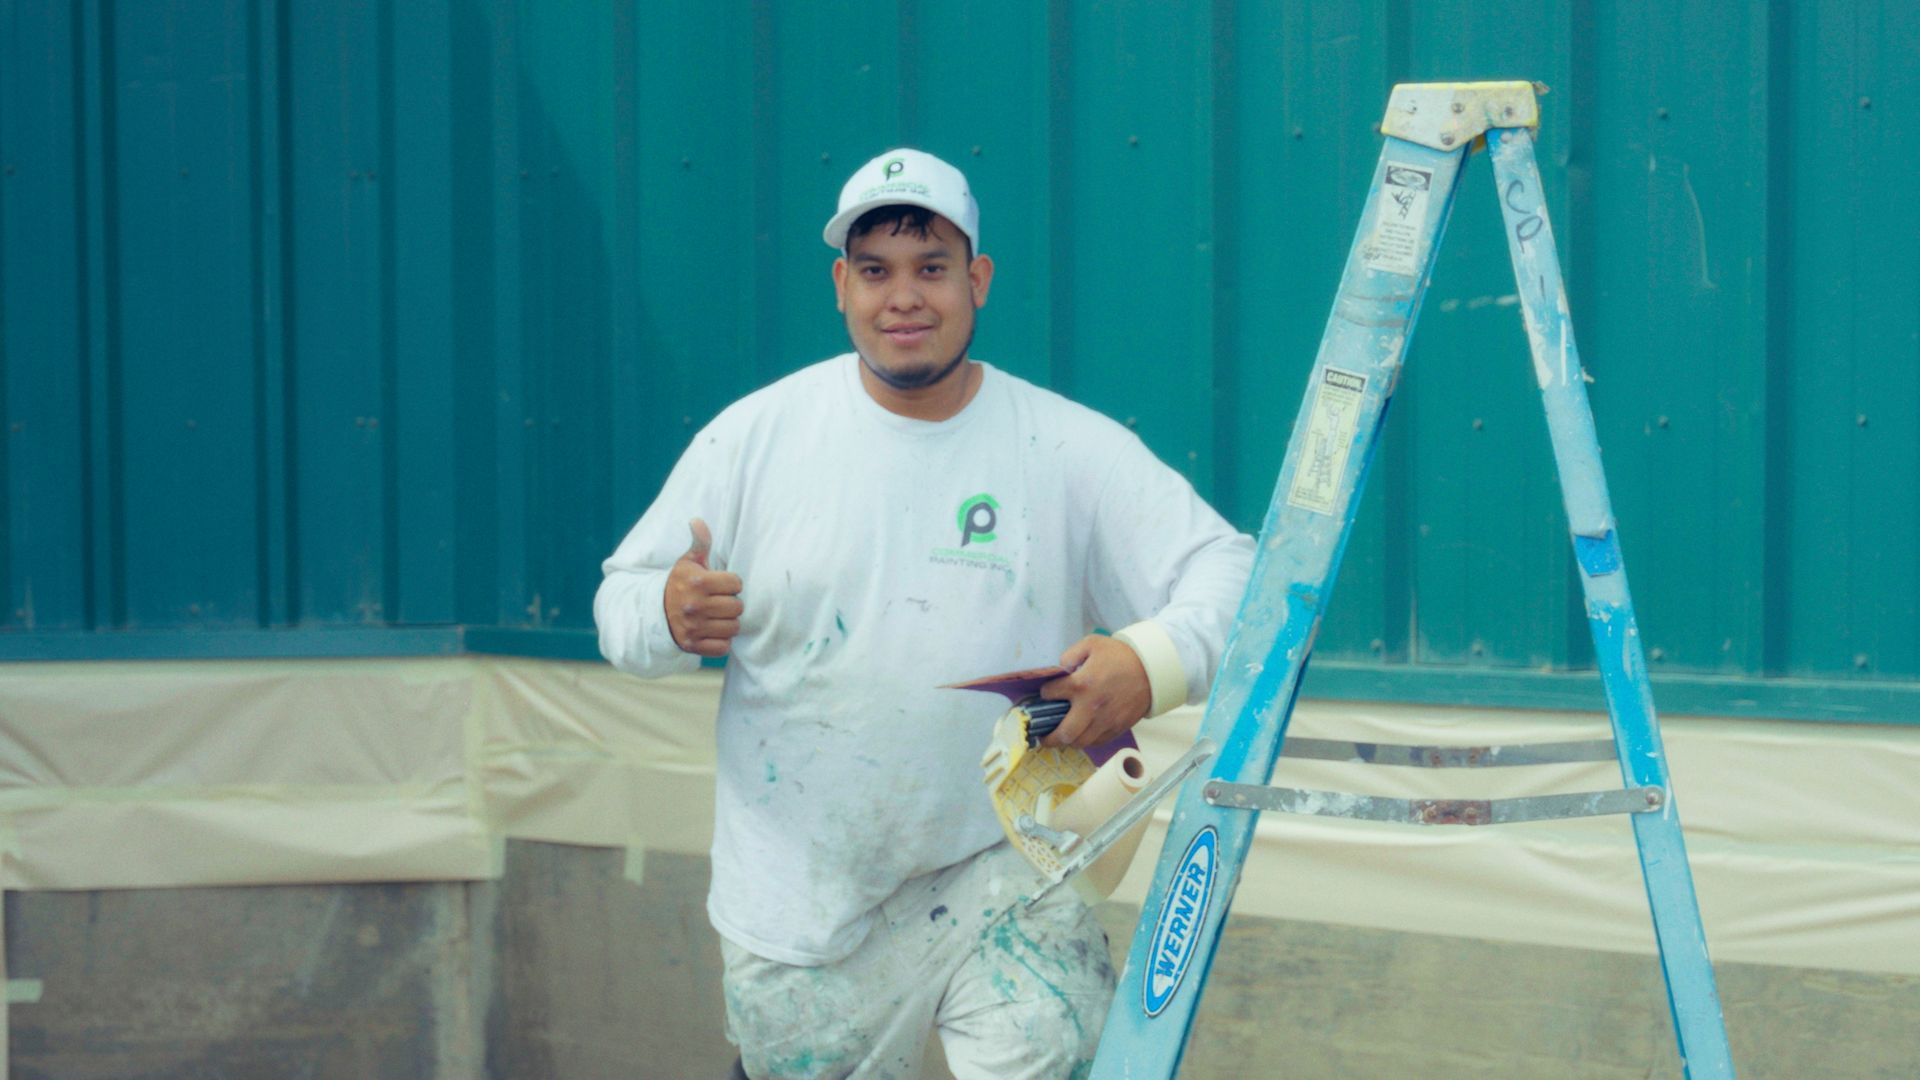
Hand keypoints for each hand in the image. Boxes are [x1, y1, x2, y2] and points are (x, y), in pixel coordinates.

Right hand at [663, 518, 743, 656]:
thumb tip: (697, 520)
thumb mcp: (688, 561)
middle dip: (731, 603)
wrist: (657, 612)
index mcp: (697, 582)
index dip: (731, 583)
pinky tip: (712, 631)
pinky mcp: (693, 645)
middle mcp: (695, 605)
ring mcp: (694, 627)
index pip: (736, 583)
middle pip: (737, 607)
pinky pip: (724, 647)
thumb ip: (699, 542)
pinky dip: (721, 641)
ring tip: (717, 616)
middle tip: (719, 601)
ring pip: (733, 627)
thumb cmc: (681, 584)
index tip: (720, 585)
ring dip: (728, 623)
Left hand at [1038, 635, 1151, 748]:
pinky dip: (1086, 741)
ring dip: (1067, 742)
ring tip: (1061, 737)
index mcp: (1082, 684)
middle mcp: (1091, 707)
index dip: (1045, 693)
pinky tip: (1082, 734)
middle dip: (1049, 737)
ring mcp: (1105, 721)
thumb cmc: (1120, 655)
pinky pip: (1096, 742)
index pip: (1051, 694)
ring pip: (1080, 743)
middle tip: (1043, 735)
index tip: (1046, 694)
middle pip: (1065, 734)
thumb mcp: (1092, 644)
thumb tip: (1060, 668)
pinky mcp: (1117, 728)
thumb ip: (1070, 655)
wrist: (1152, 669)